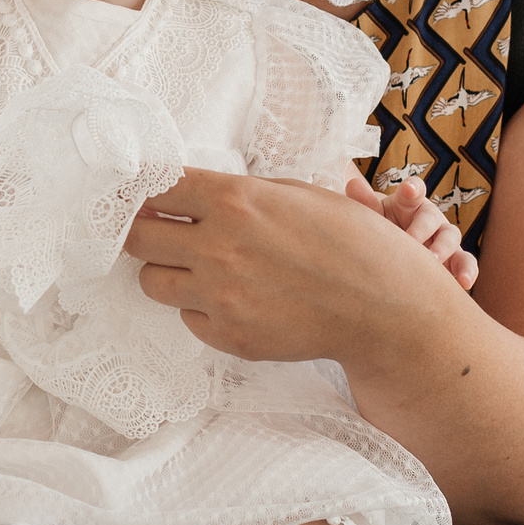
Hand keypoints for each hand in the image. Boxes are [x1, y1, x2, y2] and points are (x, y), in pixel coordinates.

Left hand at [126, 168, 465, 368]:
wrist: (387, 307)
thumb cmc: (350, 241)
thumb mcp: (294, 193)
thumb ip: (236, 193)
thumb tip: (189, 195)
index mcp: (234, 200)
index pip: (155, 188)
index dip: (146, 190)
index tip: (146, 195)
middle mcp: (218, 247)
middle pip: (136, 237)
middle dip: (142, 231)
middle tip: (160, 231)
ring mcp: (220, 297)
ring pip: (151, 282)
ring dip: (168, 271)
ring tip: (200, 267)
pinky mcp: (229, 336)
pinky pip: (188, 318)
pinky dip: (201, 307)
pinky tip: (234, 298)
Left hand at [354, 172, 477, 290]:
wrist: (392, 259)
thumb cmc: (381, 231)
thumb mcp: (372, 218)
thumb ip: (364, 203)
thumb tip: (352, 183)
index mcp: (409, 203)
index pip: (413, 191)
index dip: (412, 189)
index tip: (408, 189)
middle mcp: (429, 217)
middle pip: (431, 217)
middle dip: (422, 229)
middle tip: (411, 243)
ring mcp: (444, 238)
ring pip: (451, 237)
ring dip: (443, 249)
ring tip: (433, 262)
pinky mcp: (454, 260)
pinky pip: (466, 263)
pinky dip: (468, 271)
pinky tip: (464, 283)